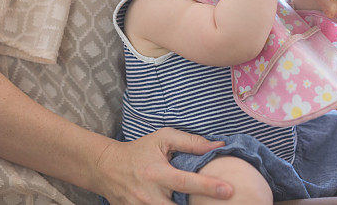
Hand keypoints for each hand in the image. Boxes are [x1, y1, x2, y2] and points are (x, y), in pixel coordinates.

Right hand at [92, 128, 232, 203]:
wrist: (107, 168)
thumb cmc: (139, 151)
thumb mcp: (162, 139)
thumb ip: (190, 142)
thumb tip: (218, 145)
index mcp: (157, 173)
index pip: (186, 182)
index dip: (209, 187)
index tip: (229, 190)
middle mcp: (149, 195)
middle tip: (221, 204)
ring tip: (200, 204)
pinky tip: (180, 203)